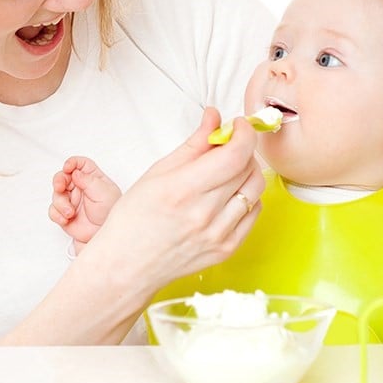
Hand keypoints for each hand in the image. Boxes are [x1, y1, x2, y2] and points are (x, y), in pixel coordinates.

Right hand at [49, 156, 121, 251]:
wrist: (104, 233)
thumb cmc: (110, 212)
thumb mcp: (104, 192)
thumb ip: (88, 181)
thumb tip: (75, 172)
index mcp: (91, 178)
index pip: (79, 164)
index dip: (72, 163)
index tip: (67, 167)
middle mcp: (79, 187)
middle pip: (62, 177)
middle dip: (58, 181)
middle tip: (60, 187)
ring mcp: (71, 200)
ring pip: (56, 195)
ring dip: (60, 203)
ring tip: (70, 212)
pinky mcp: (64, 213)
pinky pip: (53, 211)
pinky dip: (57, 215)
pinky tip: (66, 219)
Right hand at [79, 107, 264, 294]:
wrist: (128, 265)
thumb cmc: (134, 219)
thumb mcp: (157, 172)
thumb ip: (193, 144)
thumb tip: (214, 117)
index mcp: (183, 190)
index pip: (234, 154)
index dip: (244, 133)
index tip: (237, 125)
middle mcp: (205, 214)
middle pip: (247, 168)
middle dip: (241, 149)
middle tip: (226, 147)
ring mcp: (219, 235)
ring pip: (255, 190)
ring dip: (246, 173)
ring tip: (226, 172)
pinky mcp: (227, 250)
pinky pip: (254, 213)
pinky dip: (246, 198)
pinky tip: (227, 196)